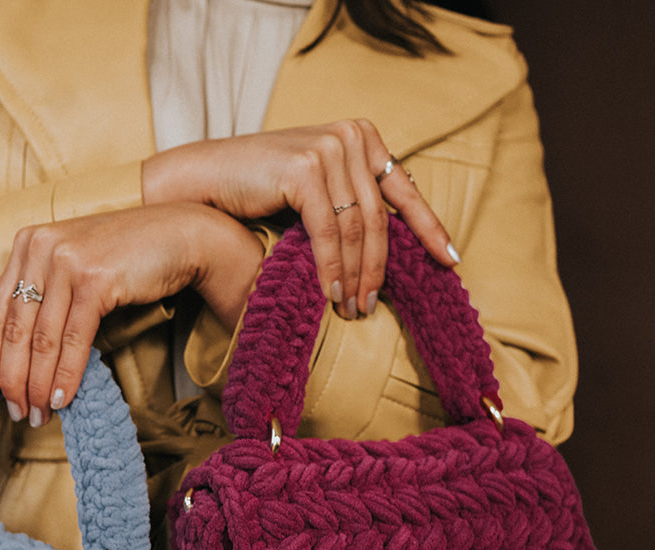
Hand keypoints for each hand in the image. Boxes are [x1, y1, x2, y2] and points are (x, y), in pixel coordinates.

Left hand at [0, 204, 263, 424]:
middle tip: (17, 413)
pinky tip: (60, 399)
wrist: (179, 236)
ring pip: (41, 339)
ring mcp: (66, 261)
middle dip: (12, 379)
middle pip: (14, 329)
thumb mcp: (75, 269)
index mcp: (27, 245)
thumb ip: (47, 297)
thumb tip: (23, 357)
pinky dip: (66, 374)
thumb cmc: (128, 259)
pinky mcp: (95, 279)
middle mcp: (39, 248)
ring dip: (37, 385)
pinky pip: (73, 339)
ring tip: (38, 415)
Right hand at [142, 120, 457, 318]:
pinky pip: (328, 232)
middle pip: (379, 218)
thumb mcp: (316, 191)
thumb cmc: (257, 191)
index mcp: (362, 136)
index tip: (450, 261)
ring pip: (356, 229)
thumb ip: (349, 204)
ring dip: (356, 276)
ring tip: (352, 309)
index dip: (429, 228)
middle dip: (379, 270)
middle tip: (372, 307)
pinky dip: (331, 268)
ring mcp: (329, 148)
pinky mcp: (305, 168)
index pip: (403, 190)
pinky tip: (330, 294)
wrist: (204, 179)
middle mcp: (351, 135)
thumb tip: (383, 250)